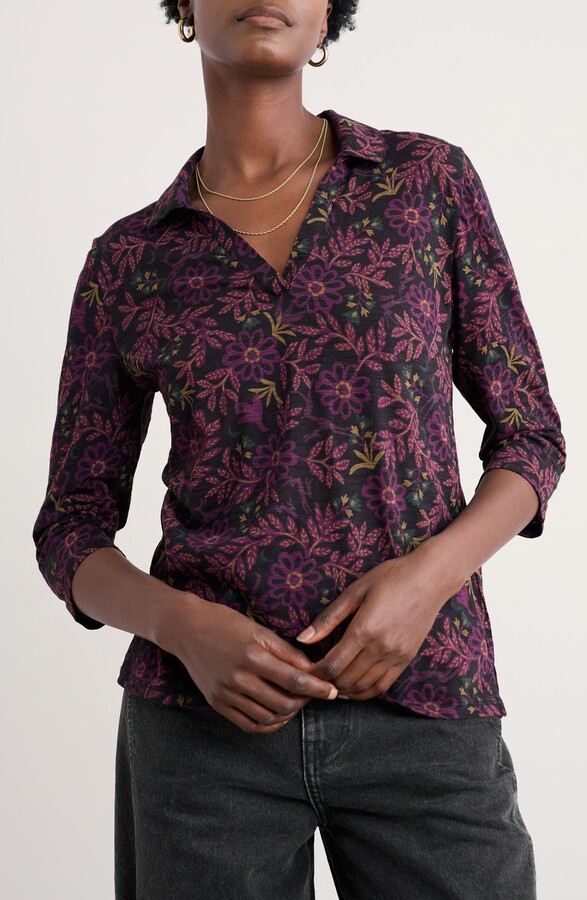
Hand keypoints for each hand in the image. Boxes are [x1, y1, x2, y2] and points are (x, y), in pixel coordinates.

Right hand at [164, 597, 338, 732]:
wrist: (185, 629)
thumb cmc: (225, 623)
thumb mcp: (259, 630)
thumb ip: (287, 652)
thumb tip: (313, 670)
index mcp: (252, 656)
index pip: (294, 680)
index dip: (317, 688)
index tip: (332, 691)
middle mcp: (238, 678)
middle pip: (283, 704)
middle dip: (304, 702)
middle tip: (312, 694)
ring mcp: (226, 694)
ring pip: (268, 718)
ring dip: (288, 714)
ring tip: (295, 702)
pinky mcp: (217, 703)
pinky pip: (249, 725)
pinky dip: (268, 724)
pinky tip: (277, 714)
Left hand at [296, 549, 452, 700]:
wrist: (430, 579)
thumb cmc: (390, 578)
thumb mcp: (355, 591)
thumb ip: (328, 618)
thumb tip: (302, 639)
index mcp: (364, 630)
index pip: (332, 665)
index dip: (315, 673)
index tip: (305, 671)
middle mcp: (381, 648)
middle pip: (346, 680)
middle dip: (326, 683)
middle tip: (313, 679)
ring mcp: (396, 657)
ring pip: (363, 688)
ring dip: (343, 690)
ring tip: (329, 684)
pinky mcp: (406, 660)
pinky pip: (382, 686)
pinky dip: (364, 692)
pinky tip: (352, 687)